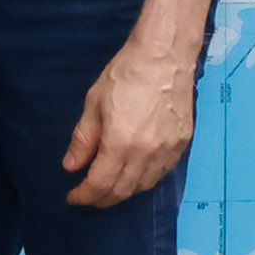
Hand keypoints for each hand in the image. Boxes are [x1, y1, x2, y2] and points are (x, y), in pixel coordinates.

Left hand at [60, 35, 196, 208]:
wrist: (165, 55)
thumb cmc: (126, 74)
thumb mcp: (94, 104)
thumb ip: (83, 139)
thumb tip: (71, 167)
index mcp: (121, 143)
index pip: (100, 184)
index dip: (85, 195)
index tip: (73, 197)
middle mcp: (146, 153)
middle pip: (123, 191)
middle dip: (102, 199)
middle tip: (89, 196)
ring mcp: (168, 150)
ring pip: (144, 186)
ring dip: (124, 192)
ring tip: (109, 188)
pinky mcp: (182, 143)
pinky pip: (162, 173)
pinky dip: (145, 180)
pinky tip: (135, 175)